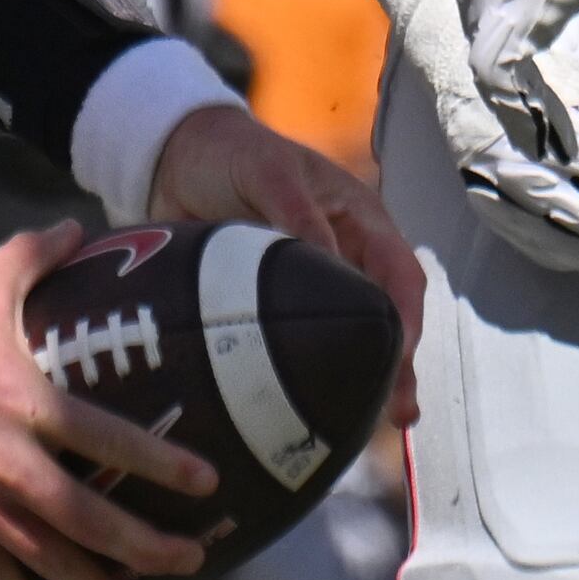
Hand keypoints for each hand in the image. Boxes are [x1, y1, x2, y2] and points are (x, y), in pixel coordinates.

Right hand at [0, 222, 217, 579]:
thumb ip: (35, 256)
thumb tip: (80, 227)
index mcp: (24, 402)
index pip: (108, 439)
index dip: (162, 464)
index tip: (207, 485)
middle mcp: (8, 463)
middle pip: (91, 522)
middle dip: (146, 549)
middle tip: (187, 560)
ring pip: (51, 563)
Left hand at [143, 105, 426, 425]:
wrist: (174, 159)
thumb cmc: (234, 154)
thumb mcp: (269, 173)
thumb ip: (298, 215)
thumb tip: (330, 265)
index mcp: (360, 219)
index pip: (399, 273)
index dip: (404, 315)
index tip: (398, 355)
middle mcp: (347, 256)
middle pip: (383, 316)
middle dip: (395, 363)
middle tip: (396, 411)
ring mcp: (314, 284)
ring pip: (351, 336)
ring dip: (363, 377)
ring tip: (366, 425)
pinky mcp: (277, 304)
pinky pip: (303, 341)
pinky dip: (312, 374)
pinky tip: (312, 409)